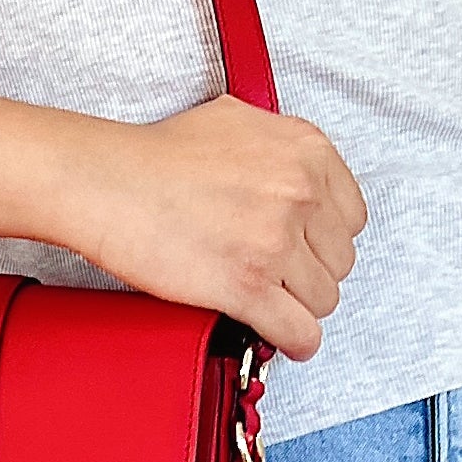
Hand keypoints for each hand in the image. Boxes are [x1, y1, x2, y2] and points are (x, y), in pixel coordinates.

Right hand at [56, 98, 365, 361]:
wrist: (108, 182)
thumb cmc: (158, 155)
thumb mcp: (237, 120)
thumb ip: (281, 146)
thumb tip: (300, 174)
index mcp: (306, 149)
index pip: (352, 217)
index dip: (324, 239)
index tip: (303, 249)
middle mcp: (299, 191)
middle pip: (340, 261)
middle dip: (309, 273)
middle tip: (275, 275)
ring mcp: (275, 240)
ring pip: (323, 299)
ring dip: (297, 306)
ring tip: (269, 301)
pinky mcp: (247, 285)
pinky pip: (299, 331)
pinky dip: (295, 342)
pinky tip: (282, 339)